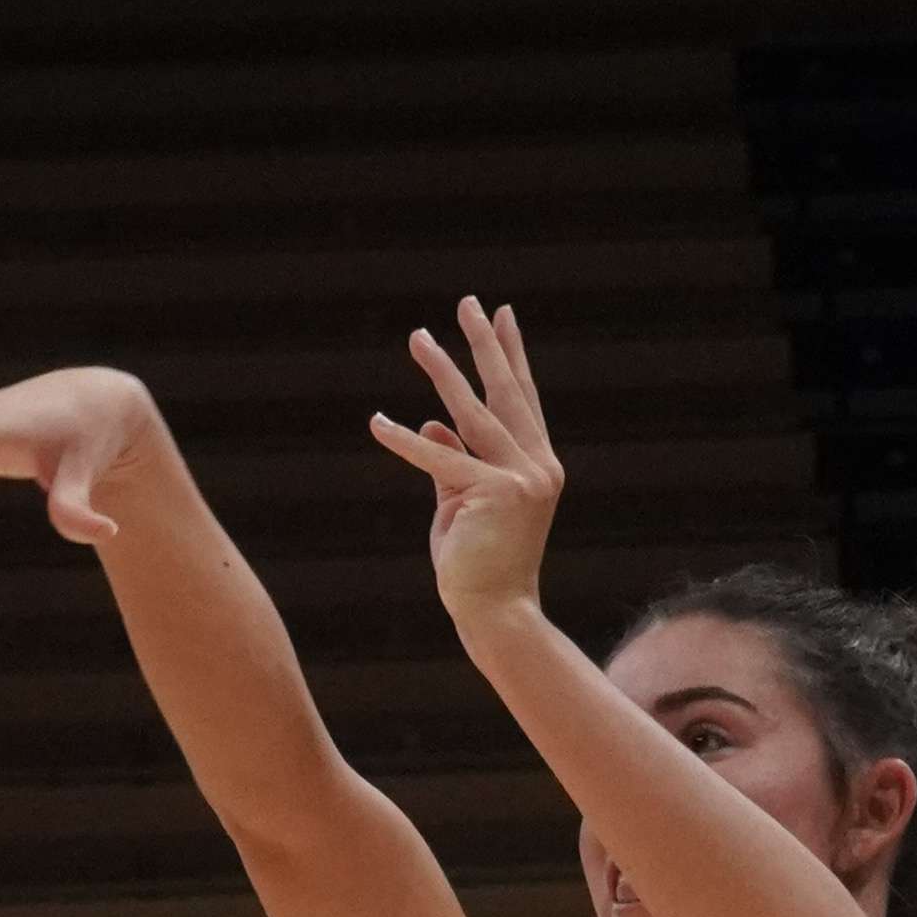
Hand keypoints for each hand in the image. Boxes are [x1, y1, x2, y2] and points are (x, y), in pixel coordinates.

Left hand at [368, 297, 566, 630]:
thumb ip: (451, 461)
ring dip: (443, 372)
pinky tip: (377, 421)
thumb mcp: (462, 503)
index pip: (522, 399)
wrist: (497, 613)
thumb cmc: (479, 564)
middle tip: (470, 302)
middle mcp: (537, 466)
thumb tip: (432, 421)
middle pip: (506, 393)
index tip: (501, 316)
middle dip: (486, 344)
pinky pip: (437, 460)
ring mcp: (520, 479)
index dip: (511, 355)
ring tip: (420, 338)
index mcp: (538, 466)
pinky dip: (404, 442)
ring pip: (473, 413)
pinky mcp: (492, 495)